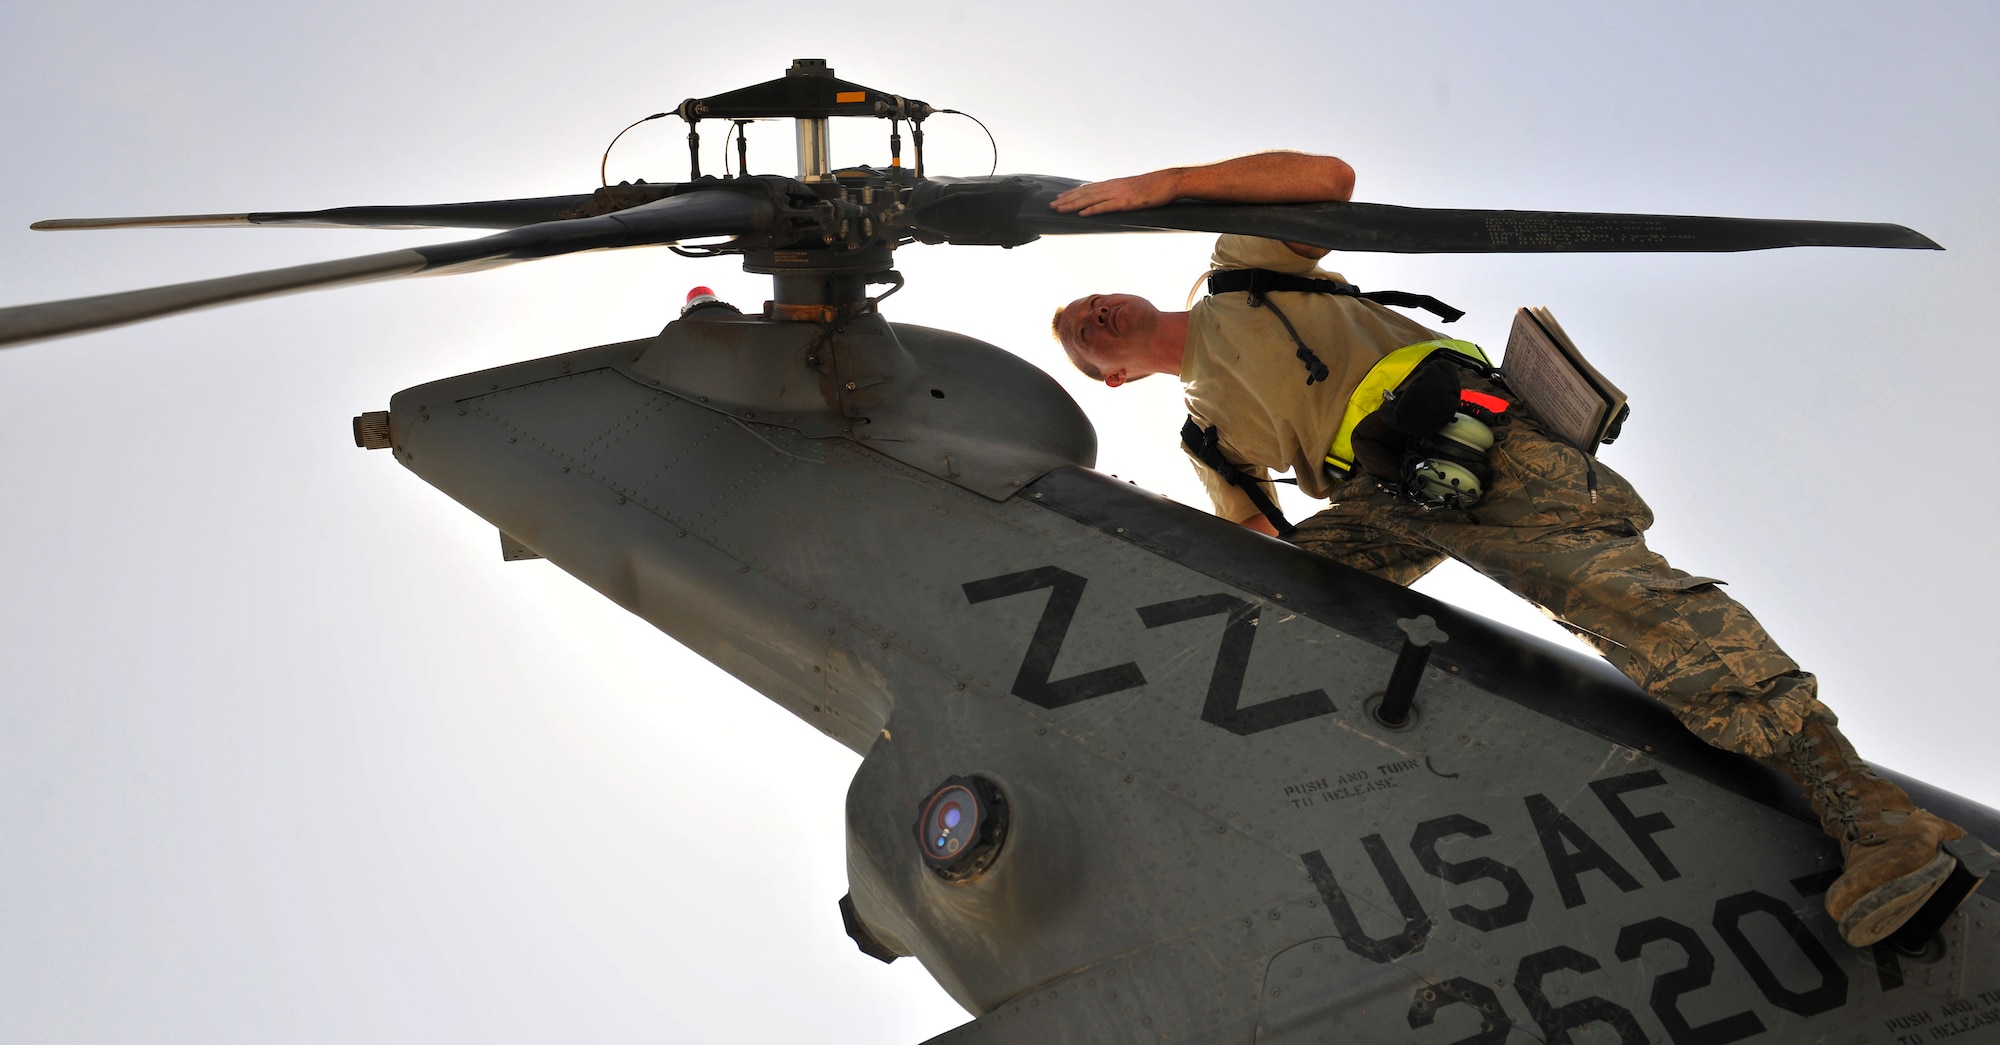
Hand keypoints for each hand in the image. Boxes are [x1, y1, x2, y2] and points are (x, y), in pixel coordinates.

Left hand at [1050, 170, 1181, 215]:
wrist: (1168, 182)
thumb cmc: (1153, 187)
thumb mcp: (1133, 190)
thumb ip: (1120, 194)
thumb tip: (1112, 200)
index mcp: (1113, 184)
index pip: (1088, 188)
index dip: (1072, 193)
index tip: (1059, 197)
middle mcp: (1112, 187)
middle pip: (1084, 193)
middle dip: (1066, 199)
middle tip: (1051, 205)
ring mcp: (1118, 194)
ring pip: (1090, 199)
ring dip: (1073, 205)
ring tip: (1059, 209)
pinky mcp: (1126, 202)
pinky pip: (1105, 207)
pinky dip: (1092, 210)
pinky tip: (1081, 214)